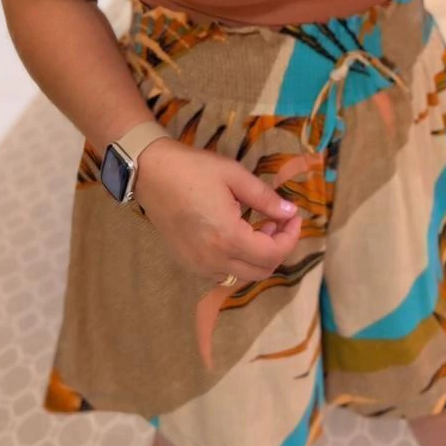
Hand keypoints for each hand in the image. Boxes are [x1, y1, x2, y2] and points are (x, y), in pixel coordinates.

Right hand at [135, 139, 301, 285]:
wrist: (151, 172)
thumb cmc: (193, 169)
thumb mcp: (235, 175)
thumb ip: (265, 198)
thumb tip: (290, 211)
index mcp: (228, 237)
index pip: (273, 254)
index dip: (291, 237)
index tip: (294, 216)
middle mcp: (214, 260)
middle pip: (261, 271)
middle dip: (278, 248)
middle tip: (278, 220)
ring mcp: (198, 266)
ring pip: (242, 276)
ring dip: (258, 256)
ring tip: (258, 226)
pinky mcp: (188, 263)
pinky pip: (223, 273)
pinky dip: (238, 261)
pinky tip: (236, 235)